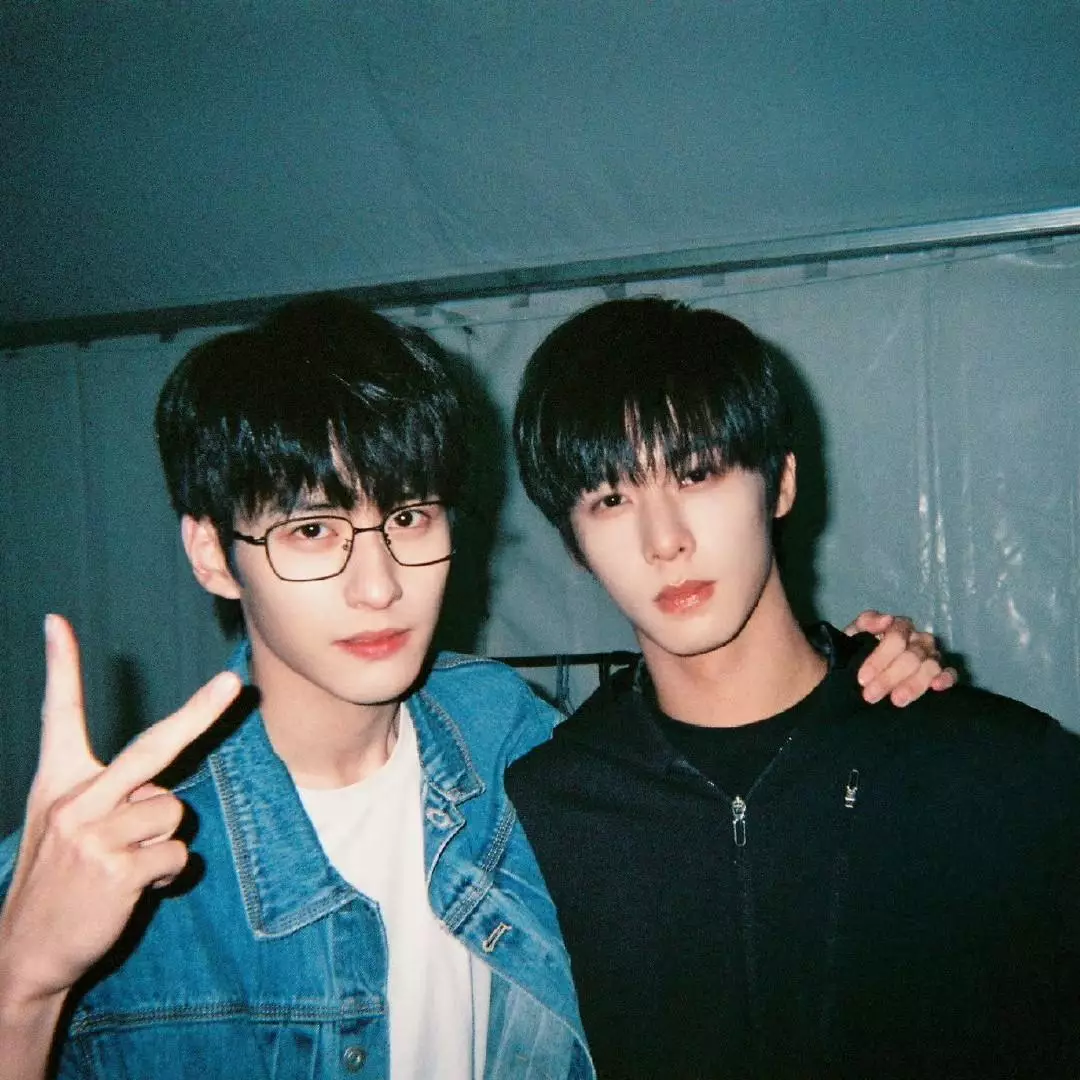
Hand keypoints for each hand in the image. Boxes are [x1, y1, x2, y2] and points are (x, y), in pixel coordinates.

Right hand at [0, 615, 239, 1029]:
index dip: (61, 668)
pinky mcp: (116, 869)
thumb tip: (163, 794)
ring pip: (174, 811)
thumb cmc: (59, 881)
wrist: (24, 952)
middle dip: (199, 713)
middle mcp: (75, 801)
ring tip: (127, 863)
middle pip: (152, 746)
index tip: (57, 623)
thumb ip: (111, 798)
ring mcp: (95, 835)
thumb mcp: (65, 828)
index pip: (59, 716)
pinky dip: (168, 871)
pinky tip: (132, 888)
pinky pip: (177, 852)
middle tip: (232, 684)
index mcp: (58, 783)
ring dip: (164, 839)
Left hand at [845, 610, 957, 707]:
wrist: (864, 672)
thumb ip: (865, 623)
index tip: (862, 679)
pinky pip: (951, 673)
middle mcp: (918, 639)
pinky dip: (946, 678)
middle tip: (870, 695)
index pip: (896, 638)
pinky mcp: (942, 673)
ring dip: (914, 684)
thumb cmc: (859, 649)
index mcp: (899, 627)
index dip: (879, 659)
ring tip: (896, 700)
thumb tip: (886, 619)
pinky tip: (936, 687)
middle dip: (889, 677)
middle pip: (912, 656)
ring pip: (931, 666)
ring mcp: (932, 656)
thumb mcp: (854, 635)